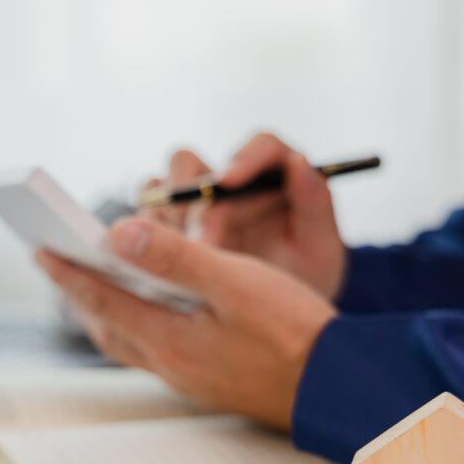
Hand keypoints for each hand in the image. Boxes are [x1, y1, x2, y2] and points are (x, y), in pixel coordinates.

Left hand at [34, 217, 336, 429]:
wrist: (338, 387)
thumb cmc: (296, 334)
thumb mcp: (235, 284)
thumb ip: (176, 258)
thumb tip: (120, 235)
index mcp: (169, 338)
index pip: (102, 298)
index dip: (68, 272)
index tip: (39, 250)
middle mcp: (170, 362)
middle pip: (106, 324)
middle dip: (79, 294)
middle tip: (58, 267)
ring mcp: (188, 376)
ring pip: (128, 341)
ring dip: (105, 312)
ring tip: (93, 287)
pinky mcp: (208, 379)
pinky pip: (154, 350)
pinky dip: (137, 325)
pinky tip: (152, 314)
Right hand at [141, 133, 346, 300]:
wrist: (283, 318)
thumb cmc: (306, 274)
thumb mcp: (320, 248)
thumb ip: (315, 205)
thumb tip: (299, 164)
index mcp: (274, 173)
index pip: (260, 146)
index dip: (244, 158)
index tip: (230, 181)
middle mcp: (227, 182)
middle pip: (191, 163)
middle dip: (191, 198)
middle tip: (203, 240)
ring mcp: (192, 206)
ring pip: (159, 189)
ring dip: (163, 219)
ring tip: (177, 257)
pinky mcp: (168, 230)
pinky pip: (144, 222)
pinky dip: (146, 239)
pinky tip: (158, 265)